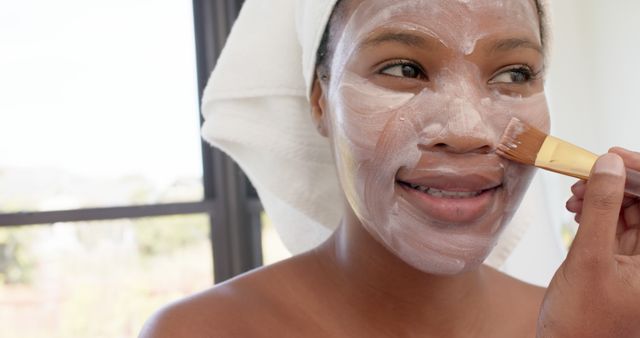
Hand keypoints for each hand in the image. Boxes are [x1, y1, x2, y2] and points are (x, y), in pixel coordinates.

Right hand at [537, 148, 639, 337]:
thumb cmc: (582, 321)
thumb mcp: (589, 260)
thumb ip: (602, 209)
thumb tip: (609, 165)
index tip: (612, 156)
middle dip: (616, 183)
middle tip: (583, 176)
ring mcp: (638, 258)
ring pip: (629, 210)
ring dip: (602, 196)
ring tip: (574, 196)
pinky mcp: (619, 260)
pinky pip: (613, 224)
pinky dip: (595, 212)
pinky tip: (576, 210)